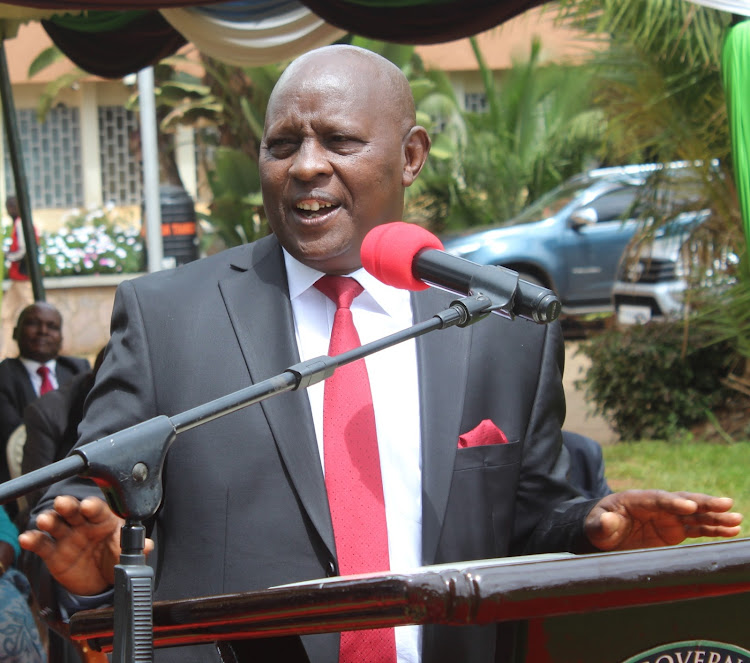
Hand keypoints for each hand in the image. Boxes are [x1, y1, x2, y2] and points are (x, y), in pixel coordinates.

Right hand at [19, 495, 153, 595]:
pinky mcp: (53, 552)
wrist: (100, 581)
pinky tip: (27, 538)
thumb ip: (134, 549)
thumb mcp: (125, 555)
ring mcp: (67, 536)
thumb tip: (148, 545)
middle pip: (74, 510)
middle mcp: (84, 523)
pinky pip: (42, 544)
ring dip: (49, 520)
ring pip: (56, 523)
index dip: (93, 506)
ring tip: (44, 520)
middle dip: (68, 505)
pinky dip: (33, 540)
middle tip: (64, 503)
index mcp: (104, 519)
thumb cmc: (114, 558)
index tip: (88, 506)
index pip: (98, 509)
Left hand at [585, 490, 742, 550]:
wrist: (605, 532)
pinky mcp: (676, 530)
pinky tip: (731, 530)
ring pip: (696, 515)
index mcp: (637, 500)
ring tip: (737, 520)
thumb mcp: (594, 525)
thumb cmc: (598, 526)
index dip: (673, 502)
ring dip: (716, 517)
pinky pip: (698, 528)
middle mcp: (657, 506)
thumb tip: (607, 520)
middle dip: (703, 503)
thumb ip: (601, 523)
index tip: (689, 507)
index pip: (658, 499)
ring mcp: (668, 517)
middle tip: (726, 504)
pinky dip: (714, 529)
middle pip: (683, 501)